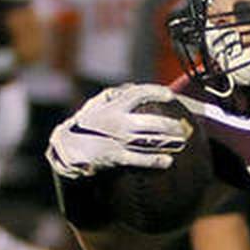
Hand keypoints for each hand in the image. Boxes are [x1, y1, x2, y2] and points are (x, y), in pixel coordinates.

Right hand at [47, 84, 191, 179]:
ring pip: (149, 140)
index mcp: (111, 107)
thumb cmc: (86, 125)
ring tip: (182, 141)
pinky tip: (168, 161)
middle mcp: (116, 122)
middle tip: (183, 127)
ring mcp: (117, 140)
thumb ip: (115, 96)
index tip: (170, 96)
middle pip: (151, 122)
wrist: (67, 148)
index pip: (138, 94)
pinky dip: (155, 161)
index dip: (156, 93)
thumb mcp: (96, 105)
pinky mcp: (115, 157)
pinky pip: (140, 159)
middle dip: (170, 125)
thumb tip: (135, 88)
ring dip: (169, 142)